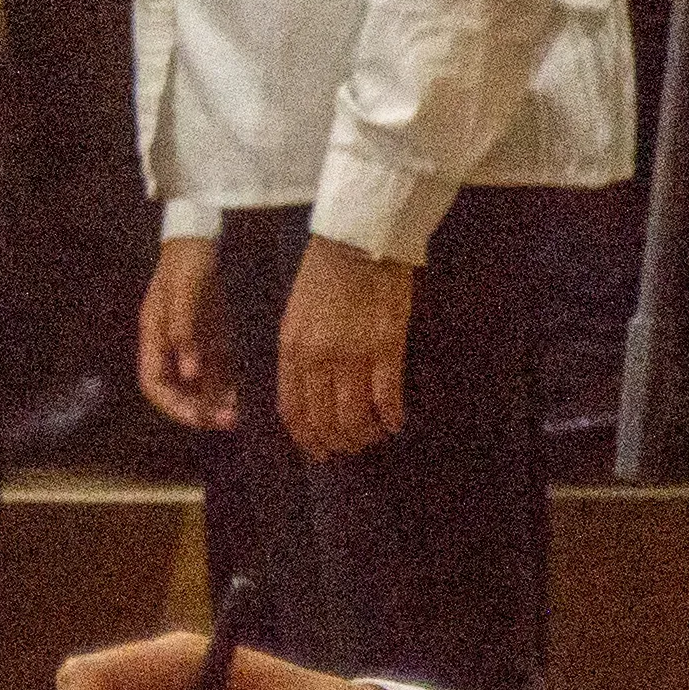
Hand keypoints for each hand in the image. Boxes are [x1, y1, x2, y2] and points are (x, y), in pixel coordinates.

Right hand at [135, 232, 238, 431]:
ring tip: (239, 415)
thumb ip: (184, 332)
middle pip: (178, 391)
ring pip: (200, 385)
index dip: (173, 406)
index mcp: (153, 339)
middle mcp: (170, 348)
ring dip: (216, 402)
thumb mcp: (184, 293)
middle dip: (199, 411)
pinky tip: (246, 395)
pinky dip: (228, 385)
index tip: (197, 418)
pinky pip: (218, 371)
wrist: (200, 241)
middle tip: (227, 421)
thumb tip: (189, 373)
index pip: (155, 386)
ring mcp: (191, 345)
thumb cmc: (187, 264)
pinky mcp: (211, 339)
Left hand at [275, 235, 415, 461]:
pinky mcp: (386, 345)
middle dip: (337, 442)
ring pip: (355, 415)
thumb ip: (298, 354)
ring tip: (375, 435)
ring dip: (365, 434)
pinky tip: (396, 421)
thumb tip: (309, 392)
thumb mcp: (296, 316)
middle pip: (324, 419)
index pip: (294, 410)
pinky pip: (387, 395)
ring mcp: (353, 353)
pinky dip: (391, 416)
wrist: (358, 238)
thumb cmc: (326, 274)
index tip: (318, 451)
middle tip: (350, 448)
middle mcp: (318, 358)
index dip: (306, 438)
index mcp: (292, 349)